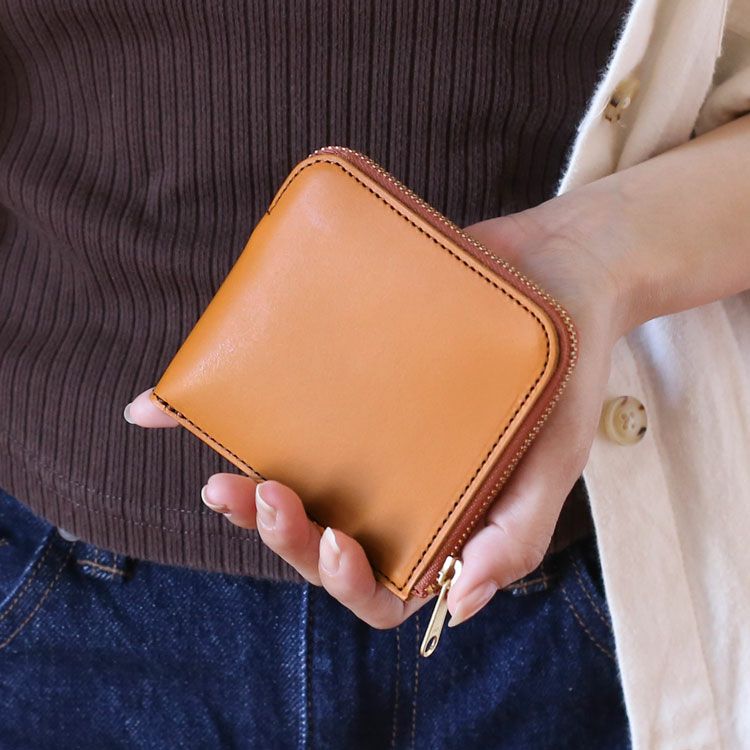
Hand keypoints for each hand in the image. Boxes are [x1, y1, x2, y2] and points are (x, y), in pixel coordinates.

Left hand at [125, 182, 631, 629]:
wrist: (552, 265)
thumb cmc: (565, 369)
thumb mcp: (555, 459)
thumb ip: (515, 536)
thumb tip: (454, 606)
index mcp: (443, 516)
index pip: (383, 584)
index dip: (347, 581)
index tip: (335, 543)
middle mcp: (397, 483)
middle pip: (326, 538)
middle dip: (285, 535)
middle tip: (262, 494)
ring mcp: (368, 434)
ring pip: (298, 482)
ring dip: (250, 495)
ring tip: (222, 475)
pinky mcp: (346, 382)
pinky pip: (287, 405)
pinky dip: (221, 411)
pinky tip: (167, 406)